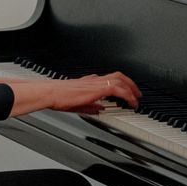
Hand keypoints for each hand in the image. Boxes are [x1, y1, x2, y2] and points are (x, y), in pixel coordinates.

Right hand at [2, 72, 141, 117]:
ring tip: (137, 98)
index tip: (126, 91)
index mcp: (89, 82)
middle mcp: (94, 80)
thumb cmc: (57, 97)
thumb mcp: (78, 103)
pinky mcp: (96, 88)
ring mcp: (96, 82)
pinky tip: (130, 102)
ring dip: (132, 89)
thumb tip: (100, 109)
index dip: (121, 84)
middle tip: (137, 93)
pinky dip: (127, 94)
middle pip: (118, 76)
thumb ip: (91, 106)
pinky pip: (117, 89)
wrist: (50, 93)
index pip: (109, 79)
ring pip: (121, 80)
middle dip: (130, 84)